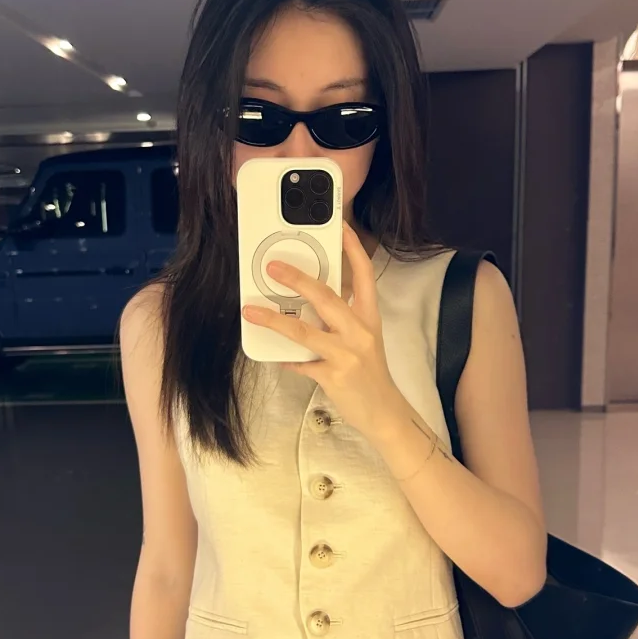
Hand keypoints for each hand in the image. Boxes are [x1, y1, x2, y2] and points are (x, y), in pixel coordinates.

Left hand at [241, 222, 404, 438]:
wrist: (385, 412)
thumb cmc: (370, 373)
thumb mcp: (363, 339)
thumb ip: (341, 319)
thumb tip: (309, 303)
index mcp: (368, 317)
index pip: (363, 275)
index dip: (352, 248)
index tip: (341, 226)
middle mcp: (359, 331)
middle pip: (327, 297)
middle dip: (297, 279)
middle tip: (273, 267)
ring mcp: (346, 354)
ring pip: (304, 331)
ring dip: (275, 320)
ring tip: (252, 311)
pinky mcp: (333, 376)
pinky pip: (301, 364)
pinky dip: (286, 360)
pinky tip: (275, 357)